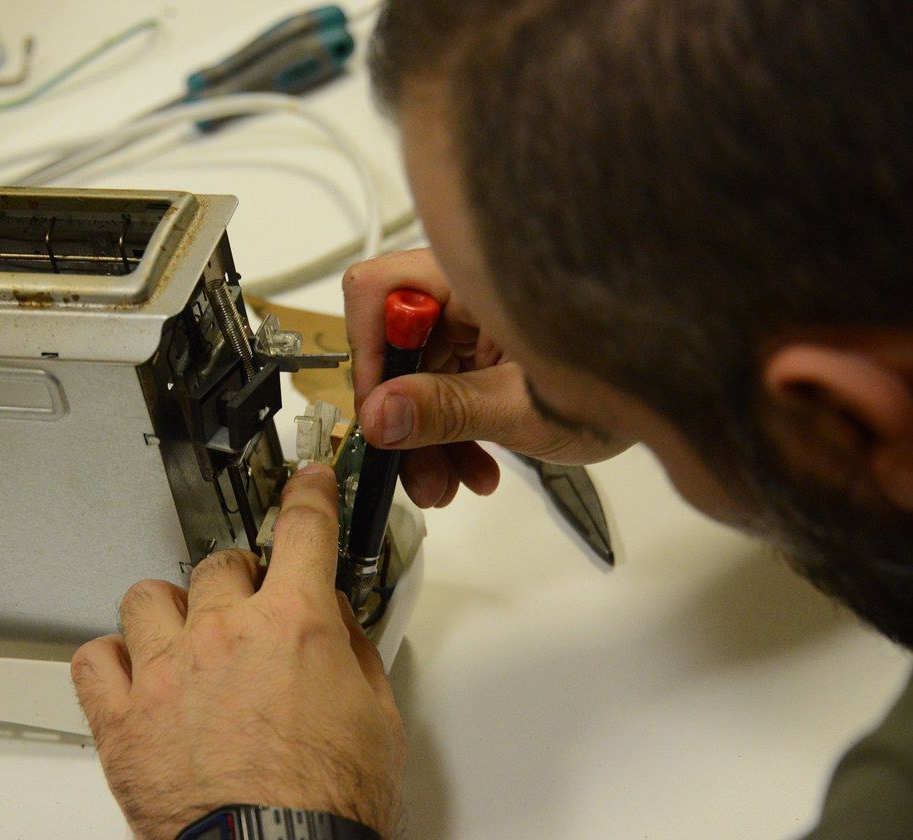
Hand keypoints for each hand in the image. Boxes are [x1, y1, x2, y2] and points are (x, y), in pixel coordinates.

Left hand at [71, 465, 403, 839]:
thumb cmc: (327, 802)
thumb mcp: (376, 716)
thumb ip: (351, 653)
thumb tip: (335, 622)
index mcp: (293, 623)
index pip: (303, 531)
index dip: (309, 496)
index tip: (307, 484)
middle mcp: (223, 633)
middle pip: (220, 564)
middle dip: (238, 582)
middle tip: (249, 614)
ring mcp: (165, 671)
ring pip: (147, 597)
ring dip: (169, 612)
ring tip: (183, 642)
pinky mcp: (121, 718)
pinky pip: (93, 659)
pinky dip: (110, 661)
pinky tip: (132, 676)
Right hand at [343, 248, 630, 506]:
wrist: (684, 391)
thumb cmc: (628, 378)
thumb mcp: (525, 406)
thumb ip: (445, 410)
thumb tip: (380, 415)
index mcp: (473, 277)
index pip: (378, 291)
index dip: (370, 354)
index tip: (381, 417)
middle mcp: (468, 292)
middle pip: (395, 346)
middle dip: (401, 418)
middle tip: (416, 475)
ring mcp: (478, 324)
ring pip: (418, 377)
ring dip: (427, 438)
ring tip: (450, 486)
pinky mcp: (490, 353)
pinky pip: (447, 390)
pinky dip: (454, 432)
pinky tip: (478, 468)